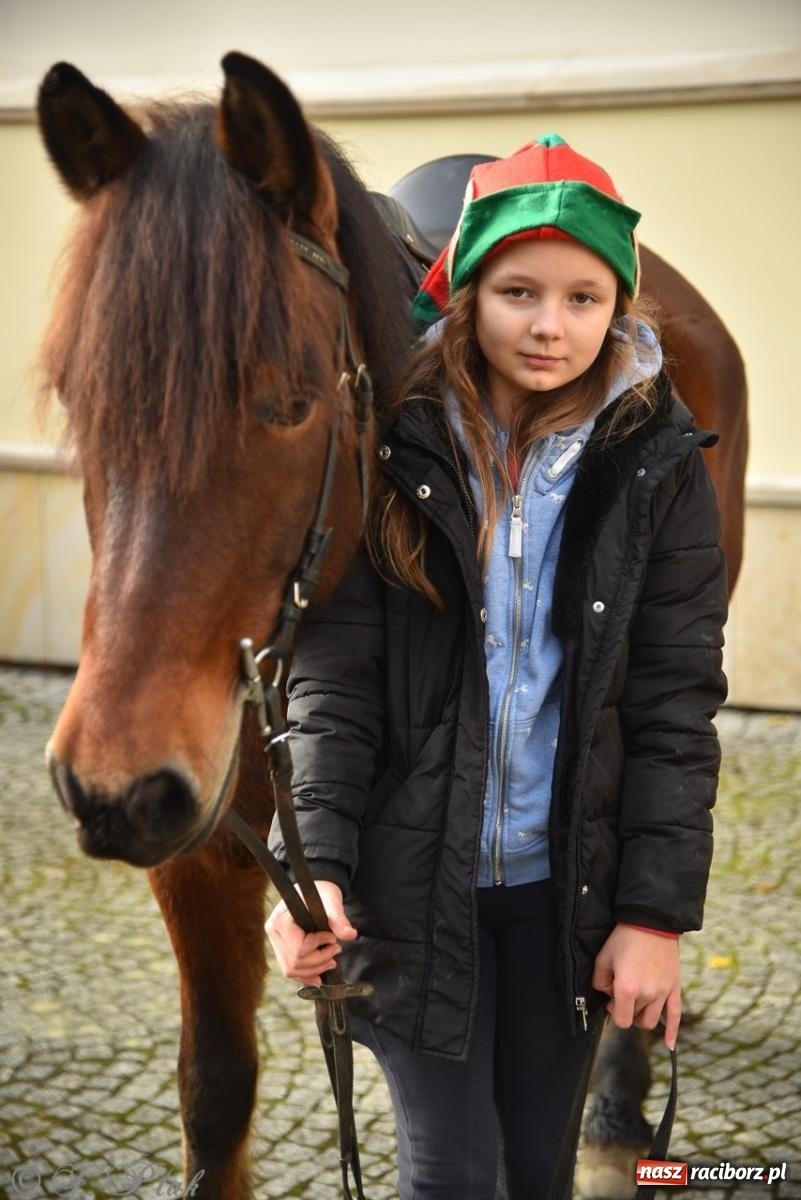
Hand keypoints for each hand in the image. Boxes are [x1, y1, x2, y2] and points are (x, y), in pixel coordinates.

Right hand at [265, 880, 357, 984]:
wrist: (314, 890)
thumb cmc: (321, 893)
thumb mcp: (331, 903)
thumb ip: (339, 919)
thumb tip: (350, 934)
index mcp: (281, 919)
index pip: (299, 948)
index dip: (319, 946)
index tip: (332, 937)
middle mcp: (274, 932)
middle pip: (295, 962)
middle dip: (319, 961)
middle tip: (336, 950)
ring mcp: (275, 942)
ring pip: (291, 970)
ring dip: (314, 970)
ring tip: (331, 960)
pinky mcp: (280, 949)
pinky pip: (290, 970)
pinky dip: (305, 975)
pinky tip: (318, 976)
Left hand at [592, 924, 680, 1048]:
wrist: (651, 922)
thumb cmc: (624, 938)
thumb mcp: (603, 957)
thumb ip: (600, 981)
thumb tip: (607, 994)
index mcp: (627, 989)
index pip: (621, 1020)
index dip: (614, 1012)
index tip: (611, 1000)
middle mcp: (647, 995)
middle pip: (635, 1019)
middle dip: (626, 1010)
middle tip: (622, 995)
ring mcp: (663, 992)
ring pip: (651, 1020)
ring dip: (642, 1016)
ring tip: (637, 1002)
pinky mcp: (675, 987)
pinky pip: (675, 1015)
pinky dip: (672, 1032)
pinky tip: (670, 1045)